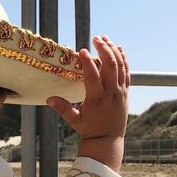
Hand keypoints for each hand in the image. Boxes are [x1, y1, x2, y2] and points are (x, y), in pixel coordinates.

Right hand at [46, 36, 129, 171]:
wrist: (108, 138)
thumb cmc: (89, 129)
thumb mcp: (74, 120)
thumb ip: (63, 108)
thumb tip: (49, 99)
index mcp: (97, 99)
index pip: (93, 76)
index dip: (87, 62)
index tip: (81, 50)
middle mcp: (111, 93)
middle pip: (110, 65)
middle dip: (103, 49)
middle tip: (95, 38)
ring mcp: (120, 91)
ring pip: (120, 66)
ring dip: (113, 50)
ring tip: (105, 39)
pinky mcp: (126, 91)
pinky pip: (127, 71)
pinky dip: (123, 58)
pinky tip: (118, 49)